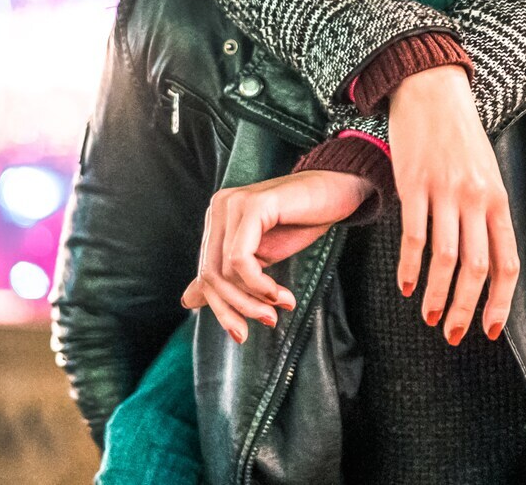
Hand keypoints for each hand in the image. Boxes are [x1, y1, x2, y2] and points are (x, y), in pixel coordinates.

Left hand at [180, 169, 372, 341]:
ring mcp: (234, 203)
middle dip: (236, 308)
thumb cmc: (302, 221)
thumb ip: (228, 275)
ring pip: (225, 271)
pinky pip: (242, 259)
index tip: (242, 333)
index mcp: (217, 218)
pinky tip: (280, 295)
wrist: (339, 192)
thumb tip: (187, 301)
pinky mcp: (253, 205)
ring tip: (279, 308)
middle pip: (211, 274)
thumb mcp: (261, 256)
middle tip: (265, 323)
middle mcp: (220, 207)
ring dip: (254, 299)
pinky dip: (259, 285)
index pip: (206, 273)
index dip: (221, 308)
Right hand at [386, 65, 519, 345]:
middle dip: (466, 309)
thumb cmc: (460, 135)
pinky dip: (409, 267)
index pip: (506, 262)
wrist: (431, 89)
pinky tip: (406, 286)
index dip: (499, 302)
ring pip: (445, 259)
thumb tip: (485, 263)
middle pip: (476, 269)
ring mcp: (444, 192)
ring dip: (437, 296)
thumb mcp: (485, 173)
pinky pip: (413, 236)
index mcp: (498, 199)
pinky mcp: (414, 185)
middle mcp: (475, 199)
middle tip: (454, 335)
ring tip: (429, 318)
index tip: (489, 330)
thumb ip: (486, 214)